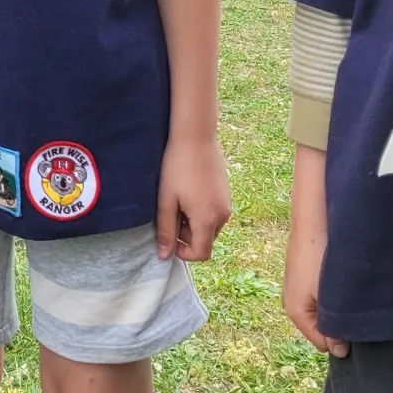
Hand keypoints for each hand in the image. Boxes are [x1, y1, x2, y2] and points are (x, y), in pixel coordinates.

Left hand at [156, 135, 231, 260]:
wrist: (196, 137)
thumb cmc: (177, 167)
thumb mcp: (167, 200)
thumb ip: (166, 230)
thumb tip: (164, 255)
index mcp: (207, 220)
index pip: (201, 253)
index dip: (183, 253)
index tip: (168, 238)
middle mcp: (223, 215)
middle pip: (206, 241)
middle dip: (187, 236)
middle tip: (170, 214)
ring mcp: (227, 203)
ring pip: (210, 227)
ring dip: (194, 224)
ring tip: (178, 202)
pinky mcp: (227, 193)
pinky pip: (215, 213)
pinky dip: (202, 212)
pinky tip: (188, 193)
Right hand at [282, 218, 346, 356]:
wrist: (312, 223)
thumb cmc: (318, 259)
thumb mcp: (328, 299)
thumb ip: (333, 328)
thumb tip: (340, 352)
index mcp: (295, 313)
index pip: (323, 344)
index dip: (341, 340)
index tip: (356, 326)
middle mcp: (293, 304)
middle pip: (321, 329)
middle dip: (337, 325)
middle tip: (353, 310)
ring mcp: (297, 289)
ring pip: (322, 312)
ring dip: (336, 309)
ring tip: (348, 295)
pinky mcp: (304, 277)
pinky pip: (320, 297)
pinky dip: (331, 295)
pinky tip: (341, 283)